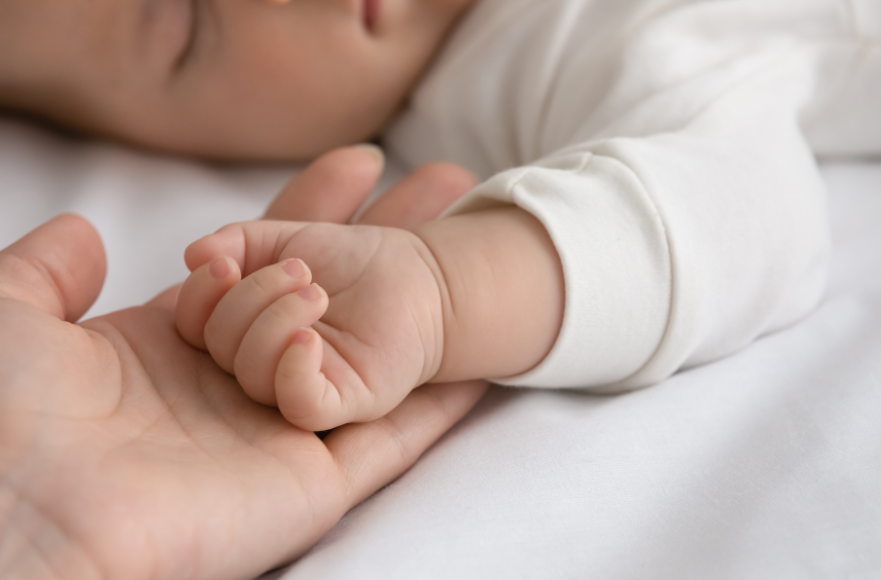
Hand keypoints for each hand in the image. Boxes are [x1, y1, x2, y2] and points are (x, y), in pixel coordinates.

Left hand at [0, 149, 483, 579]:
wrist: (25, 522)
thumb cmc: (9, 419)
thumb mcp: (11, 317)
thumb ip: (48, 269)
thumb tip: (88, 233)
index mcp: (175, 345)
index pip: (266, 263)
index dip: (315, 209)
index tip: (359, 165)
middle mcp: (236, 385)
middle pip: (334, 297)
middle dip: (387, 238)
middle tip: (443, 188)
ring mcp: (279, 433)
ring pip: (372, 357)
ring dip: (426, 304)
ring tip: (473, 241)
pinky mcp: (312, 481)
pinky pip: (392, 434)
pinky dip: (441, 401)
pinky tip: (481, 356)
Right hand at [177, 219, 444, 431]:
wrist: (424, 276)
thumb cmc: (354, 262)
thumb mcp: (285, 240)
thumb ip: (239, 242)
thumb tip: (195, 253)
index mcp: (241, 332)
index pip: (195, 323)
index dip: (202, 291)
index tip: (225, 260)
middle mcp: (263, 365)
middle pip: (220, 347)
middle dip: (250, 298)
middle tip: (299, 269)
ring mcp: (299, 387)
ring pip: (254, 373)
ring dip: (275, 321)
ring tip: (315, 290)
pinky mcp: (342, 403)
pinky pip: (303, 405)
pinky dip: (296, 372)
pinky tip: (307, 338)